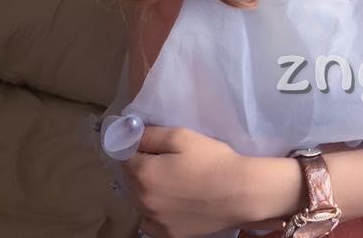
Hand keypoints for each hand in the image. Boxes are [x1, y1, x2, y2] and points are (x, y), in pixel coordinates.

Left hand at [122, 124, 248, 237]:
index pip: (124, 156)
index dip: (134, 147)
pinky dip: (155, 211)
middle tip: (163, 159)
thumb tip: (130, 135)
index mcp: (143, 174)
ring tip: (170, 180)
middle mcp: (142, 201)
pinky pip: (150, 221)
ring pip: (138, 201)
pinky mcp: (167, 235)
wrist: (239, 193)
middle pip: (129, 180)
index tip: (149, 143)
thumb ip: (151, 135)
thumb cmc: (211, 160)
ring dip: (146, 189)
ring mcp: (154, 222)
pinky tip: (172, 201)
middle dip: (140, 168)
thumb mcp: (181, 136)